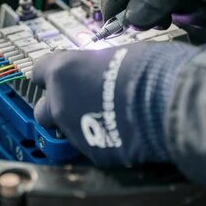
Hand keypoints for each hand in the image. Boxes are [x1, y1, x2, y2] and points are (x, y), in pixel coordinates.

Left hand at [32, 42, 198, 166]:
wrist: (166, 102)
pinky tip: (119, 131)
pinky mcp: (92, 152)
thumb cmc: (147, 69)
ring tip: (104, 117)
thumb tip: (100, 68)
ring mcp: (74, 129)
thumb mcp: (116, 54)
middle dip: (58, 105)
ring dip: (78, 123)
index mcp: (64, 70)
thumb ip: (96, 65)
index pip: (39, 71)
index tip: (62, 75)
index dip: (51, 74)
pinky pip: (90, 144)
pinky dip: (100, 138)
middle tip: (79, 100)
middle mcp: (61, 101)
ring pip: (65, 129)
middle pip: (43, 108)